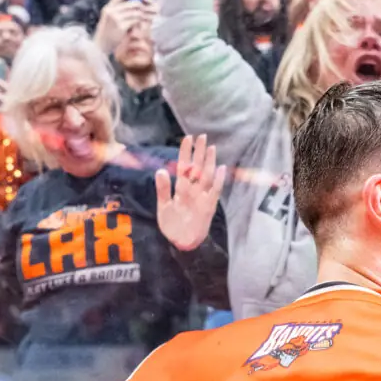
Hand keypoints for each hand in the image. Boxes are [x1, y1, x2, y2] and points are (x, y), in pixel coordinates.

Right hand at [94, 0, 153, 52]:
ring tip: (143, 18)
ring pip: (134, 13)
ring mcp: (116, 19)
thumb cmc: (106, 33)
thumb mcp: (107, 19)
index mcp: (107, 8)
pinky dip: (139, 22)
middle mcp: (111, 12)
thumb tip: (128, 6)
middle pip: (130, 4)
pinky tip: (140, 25)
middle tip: (143, 9)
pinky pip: (134, 21)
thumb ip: (115, 12)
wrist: (101, 44)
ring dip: (141, 15)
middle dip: (139, 6)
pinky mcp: (121, 27)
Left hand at [156, 134, 226, 250]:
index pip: (183, 166)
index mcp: (181, 188)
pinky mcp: (208, 207)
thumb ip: (163, 189)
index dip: (185, 153)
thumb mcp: (163, 207)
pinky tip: (221, 169)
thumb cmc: (173, 225)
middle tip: (202, 136)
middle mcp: (193, 190)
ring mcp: (202, 197)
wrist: (181, 243)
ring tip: (211, 148)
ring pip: (206, 176)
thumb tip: (160, 170)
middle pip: (197, 167)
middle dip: (199, 152)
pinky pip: (214, 192)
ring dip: (209, 162)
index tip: (187, 138)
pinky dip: (217, 181)